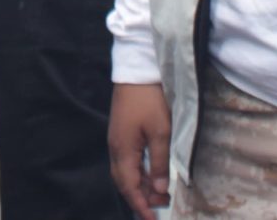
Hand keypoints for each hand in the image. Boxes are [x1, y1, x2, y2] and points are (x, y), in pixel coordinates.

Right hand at [107, 81, 172, 215]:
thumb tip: (160, 189)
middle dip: (140, 199)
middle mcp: (116, 149)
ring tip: (159, 195)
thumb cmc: (149, 100)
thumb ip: (159, 162)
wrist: (136, 72)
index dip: (141, 205)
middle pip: (124, 183)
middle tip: (160, 207)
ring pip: (125, 174)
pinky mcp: (121, 134)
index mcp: (123, 150)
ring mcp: (117, 141)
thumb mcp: (160, 132)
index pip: (130, 187)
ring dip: (140, 187)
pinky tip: (151, 175)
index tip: (151, 219)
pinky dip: (138, 174)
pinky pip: (127, 162)